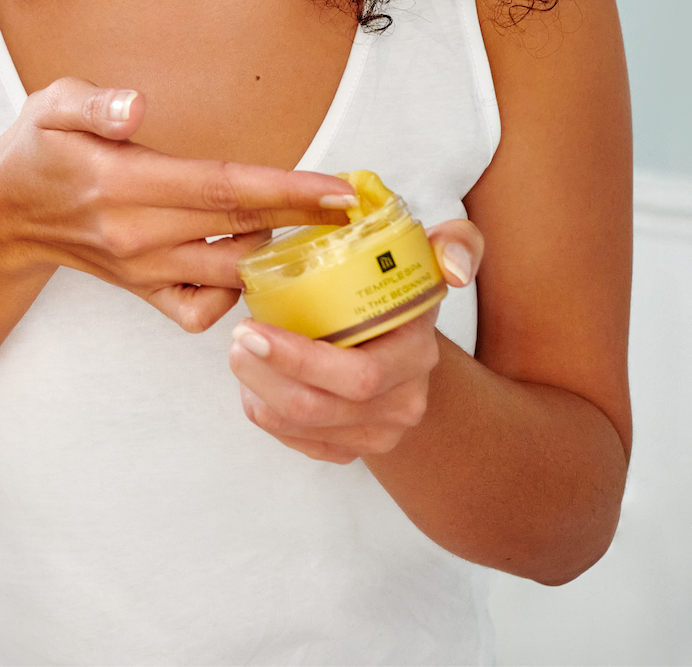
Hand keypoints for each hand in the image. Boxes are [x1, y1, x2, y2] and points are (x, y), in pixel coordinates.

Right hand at [0, 78, 358, 333]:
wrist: (3, 213)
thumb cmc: (36, 149)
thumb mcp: (51, 106)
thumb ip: (94, 105)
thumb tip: (136, 108)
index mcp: (122, 184)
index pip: (224, 188)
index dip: (288, 190)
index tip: (339, 189)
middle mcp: (137, 235)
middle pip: (241, 228)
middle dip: (306, 218)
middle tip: (356, 205)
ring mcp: (142, 270)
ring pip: (232, 270)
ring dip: (279, 253)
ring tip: (317, 228)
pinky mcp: (143, 292)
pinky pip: (202, 310)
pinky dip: (234, 293)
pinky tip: (246, 261)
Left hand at [227, 217, 484, 461]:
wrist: (399, 344)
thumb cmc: (399, 292)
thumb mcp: (428, 259)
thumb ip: (456, 243)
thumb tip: (457, 267)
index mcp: (417, 356)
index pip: (358, 375)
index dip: (296, 358)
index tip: (250, 325)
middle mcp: (402, 403)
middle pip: (318, 407)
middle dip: (263, 374)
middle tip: (235, 337)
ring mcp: (377, 433)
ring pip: (299, 427)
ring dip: (256, 391)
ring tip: (239, 353)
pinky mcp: (349, 449)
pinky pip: (295, 441)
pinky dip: (265, 411)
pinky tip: (256, 382)